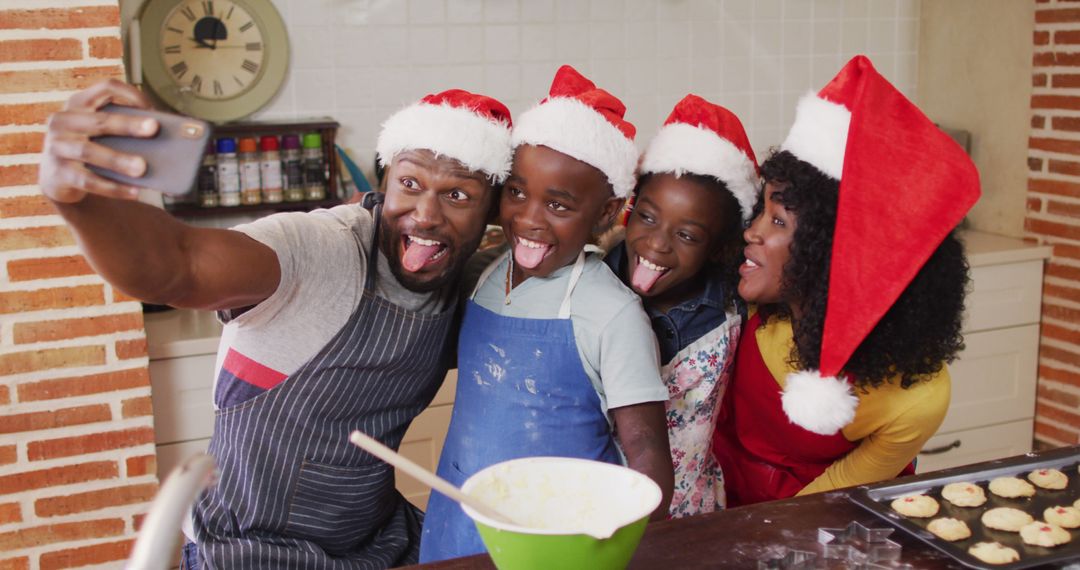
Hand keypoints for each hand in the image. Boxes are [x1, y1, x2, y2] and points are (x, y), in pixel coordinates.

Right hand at [39, 79, 158, 203]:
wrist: (57, 175)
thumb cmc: (89, 145)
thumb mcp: (98, 131)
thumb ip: (122, 128)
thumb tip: (165, 135)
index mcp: (78, 104)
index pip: (104, 88)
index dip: (129, 94)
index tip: (151, 108)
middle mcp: (63, 121)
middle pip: (99, 121)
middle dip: (128, 125)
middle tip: (154, 129)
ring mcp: (57, 147)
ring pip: (89, 151)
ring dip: (118, 160)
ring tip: (142, 168)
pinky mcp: (58, 173)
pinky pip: (88, 181)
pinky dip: (113, 187)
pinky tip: (134, 192)